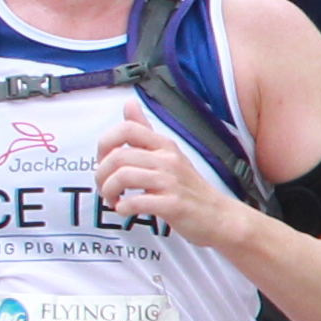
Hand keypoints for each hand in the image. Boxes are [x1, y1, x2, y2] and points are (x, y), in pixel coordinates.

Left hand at [95, 108, 254, 248]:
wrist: (219, 216)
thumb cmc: (189, 187)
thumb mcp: (169, 154)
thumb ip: (145, 131)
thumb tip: (129, 104)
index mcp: (164, 145)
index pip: (127, 129)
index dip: (105, 144)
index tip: (103, 160)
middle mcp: (168, 159)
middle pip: (118, 156)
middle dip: (101, 175)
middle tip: (105, 187)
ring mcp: (171, 182)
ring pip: (123, 176)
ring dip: (108, 191)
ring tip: (113, 199)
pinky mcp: (173, 205)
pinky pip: (137, 202)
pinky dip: (123, 207)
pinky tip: (125, 210)